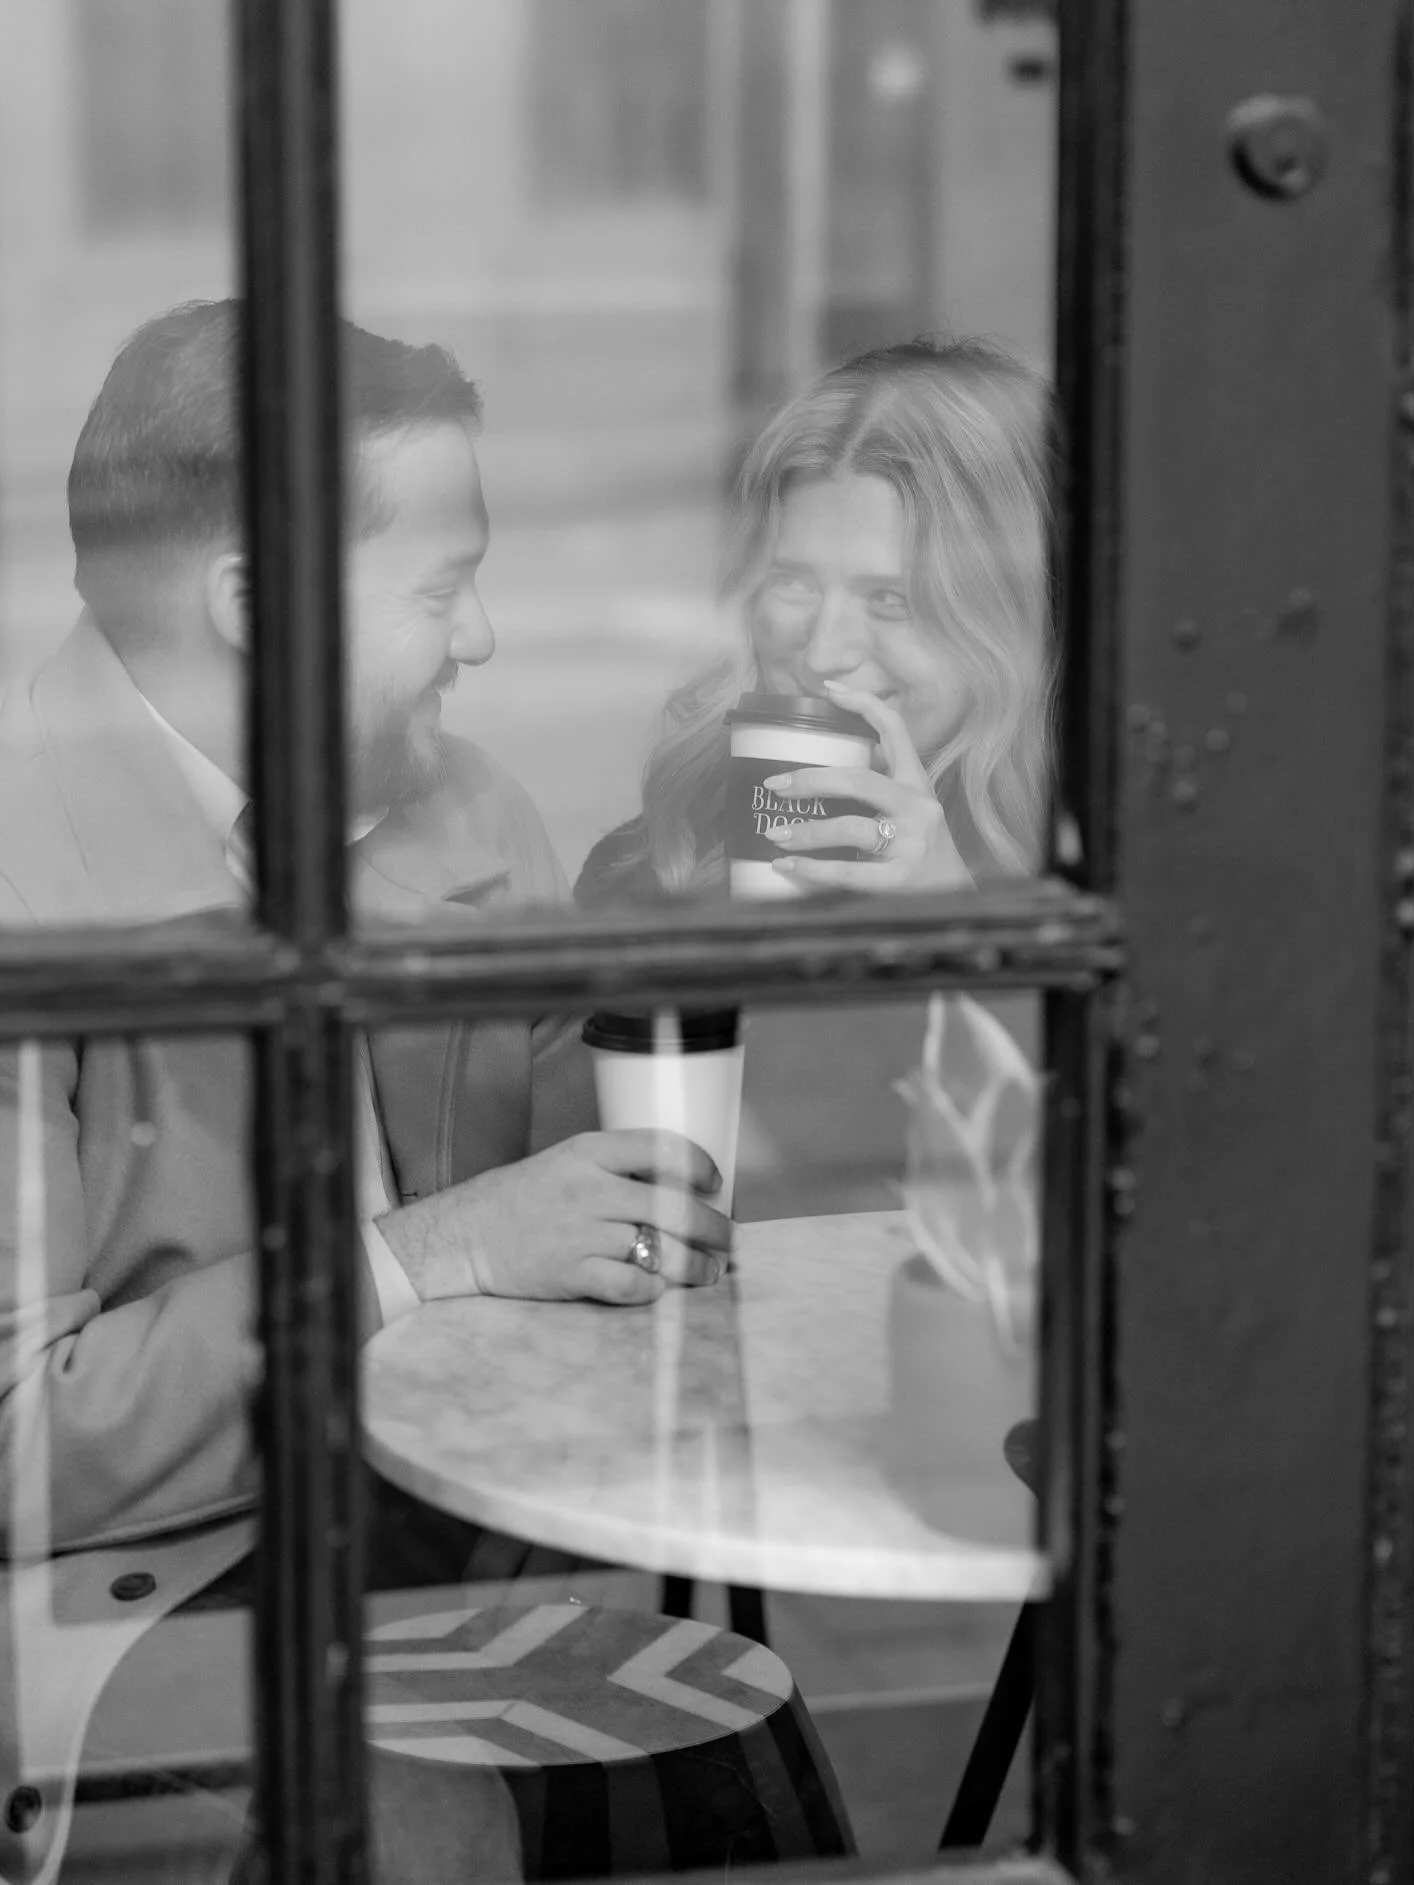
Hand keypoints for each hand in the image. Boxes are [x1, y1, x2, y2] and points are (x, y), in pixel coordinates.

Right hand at [376, 1129, 732, 1306]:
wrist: (468, 1234)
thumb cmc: (525, 1199)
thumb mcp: (568, 1162)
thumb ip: (617, 1169)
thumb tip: (681, 1186)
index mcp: (590, 1152)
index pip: (661, 1147)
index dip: (699, 1165)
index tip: (714, 1182)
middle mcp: (590, 1189)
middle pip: (674, 1207)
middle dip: (713, 1227)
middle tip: (727, 1239)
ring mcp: (581, 1233)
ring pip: (661, 1250)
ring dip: (696, 1266)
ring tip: (708, 1272)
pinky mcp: (571, 1273)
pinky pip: (630, 1285)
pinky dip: (653, 1291)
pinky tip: (660, 1290)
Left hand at [760, 681, 973, 892]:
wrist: (956, 899)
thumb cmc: (921, 854)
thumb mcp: (908, 813)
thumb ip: (876, 793)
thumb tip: (817, 777)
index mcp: (917, 784)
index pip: (895, 730)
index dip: (863, 704)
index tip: (828, 689)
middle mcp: (918, 807)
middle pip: (859, 780)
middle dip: (811, 780)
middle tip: (775, 785)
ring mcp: (911, 843)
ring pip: (850, 827)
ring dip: (807, 831)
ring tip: (775, 833)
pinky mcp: (901, 879)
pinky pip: (848, 872)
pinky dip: (812, 869)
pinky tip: (787, 866)